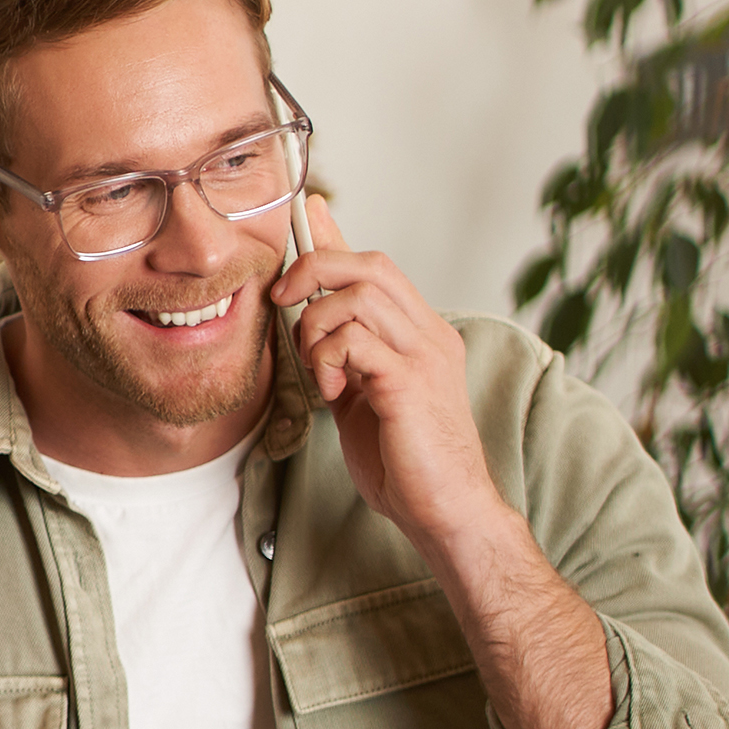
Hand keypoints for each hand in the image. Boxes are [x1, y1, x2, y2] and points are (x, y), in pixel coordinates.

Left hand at [271, 193, 509, 557]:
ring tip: (318, 369)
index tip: (301, 217)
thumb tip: (310, 316)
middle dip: (313, 268)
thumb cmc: (404, 459)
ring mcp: (425, 355)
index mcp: (421, 333)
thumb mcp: (362, 391)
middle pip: (369, 265)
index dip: (333, 237)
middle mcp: (430, 334)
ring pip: (358, 296)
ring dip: (317, 327)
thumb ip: (341, 350)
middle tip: (282, 301)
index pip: (375, 266)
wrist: (446, 511)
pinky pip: (355, 341)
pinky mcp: (411, 383)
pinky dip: (327, 359)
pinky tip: (331, 392)